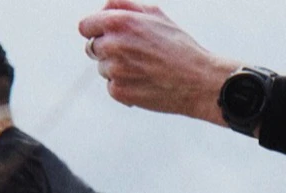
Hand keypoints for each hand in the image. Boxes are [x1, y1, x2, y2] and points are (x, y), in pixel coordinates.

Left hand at [79, 0, 241, 123]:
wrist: (200, 82)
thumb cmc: (180, 46)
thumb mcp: (156, 15)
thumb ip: (124, 6)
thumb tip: (103, 9)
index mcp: (119, 22)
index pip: (85, 26)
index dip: (96, 31)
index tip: (106, 36)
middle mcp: (113, 44)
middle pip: (92, 48)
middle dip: (107, 50)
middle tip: (133, 55)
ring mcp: (115, 70)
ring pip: (103, 69)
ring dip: (117, 69)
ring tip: (145, 70)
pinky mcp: (119, 92)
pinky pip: (112, 87)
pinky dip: (125, 86)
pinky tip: (145, 83)